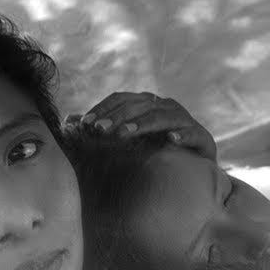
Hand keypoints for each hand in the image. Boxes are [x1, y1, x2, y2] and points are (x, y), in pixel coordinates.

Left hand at [66, 91, 217, 160]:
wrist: (193, 170)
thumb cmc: (153, 152)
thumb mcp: (125, 141)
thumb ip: (100, 129)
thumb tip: (68, 121)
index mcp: (146, 103)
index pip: (121, 98)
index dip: (103, 108)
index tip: (85, 124)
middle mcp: (165, 106)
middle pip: (139, 104)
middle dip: (117, 117)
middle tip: (98, 131)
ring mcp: (185, 120)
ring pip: (162, 116)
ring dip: (142, 124)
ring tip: (123, 135)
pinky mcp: (202, 137)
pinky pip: (192, 132)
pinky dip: (182, 135)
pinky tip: (170, 141)